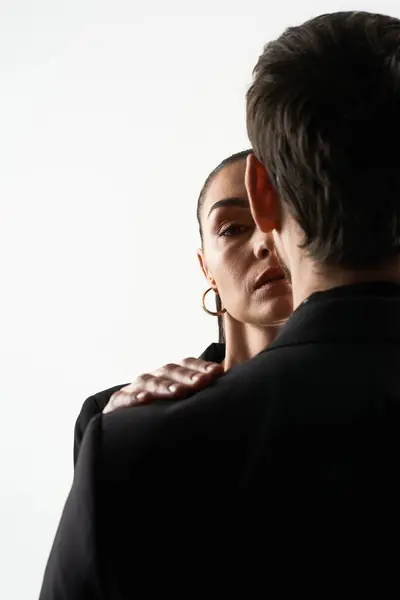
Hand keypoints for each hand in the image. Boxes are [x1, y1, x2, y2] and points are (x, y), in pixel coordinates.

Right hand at [103, 358, 222, 413]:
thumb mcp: (180, 406)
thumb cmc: (159, 417)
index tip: (217, 372)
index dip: (200, 366)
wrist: (121, 436)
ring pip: (149, 381)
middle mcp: (152, 379)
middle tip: (203, 382)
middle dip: (187, 375)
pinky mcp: (116, 405)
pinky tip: (144, 400)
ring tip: (178, 392)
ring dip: (164, 385)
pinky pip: (122, 398)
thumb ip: (200, 397)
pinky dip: (132, 398)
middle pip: (170, 370)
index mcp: (168, 376)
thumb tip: (231, 390)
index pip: (185, 364)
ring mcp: (133, 390)